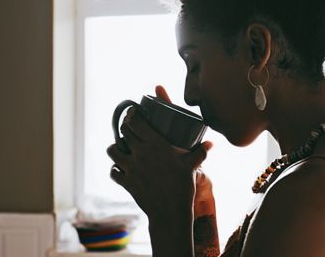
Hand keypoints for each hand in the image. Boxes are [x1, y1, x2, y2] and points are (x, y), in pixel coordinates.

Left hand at [107, 85, 212, 224]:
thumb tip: (211, 143)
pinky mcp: (126, 182)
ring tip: (122, 149)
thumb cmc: (183, 186)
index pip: (137, 122)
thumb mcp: (192, 166)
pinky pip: (113, 171)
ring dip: (116, 148)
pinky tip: (122, 169)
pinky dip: (116, 169)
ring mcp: (131, 168)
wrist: (171, 212)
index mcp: (156, 144)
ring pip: (113, 150)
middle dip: (125, 128)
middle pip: (123, 132)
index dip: (132, 115)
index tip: (133, 112)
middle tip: (130, 129)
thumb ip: (200, 152)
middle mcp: (141, 153)